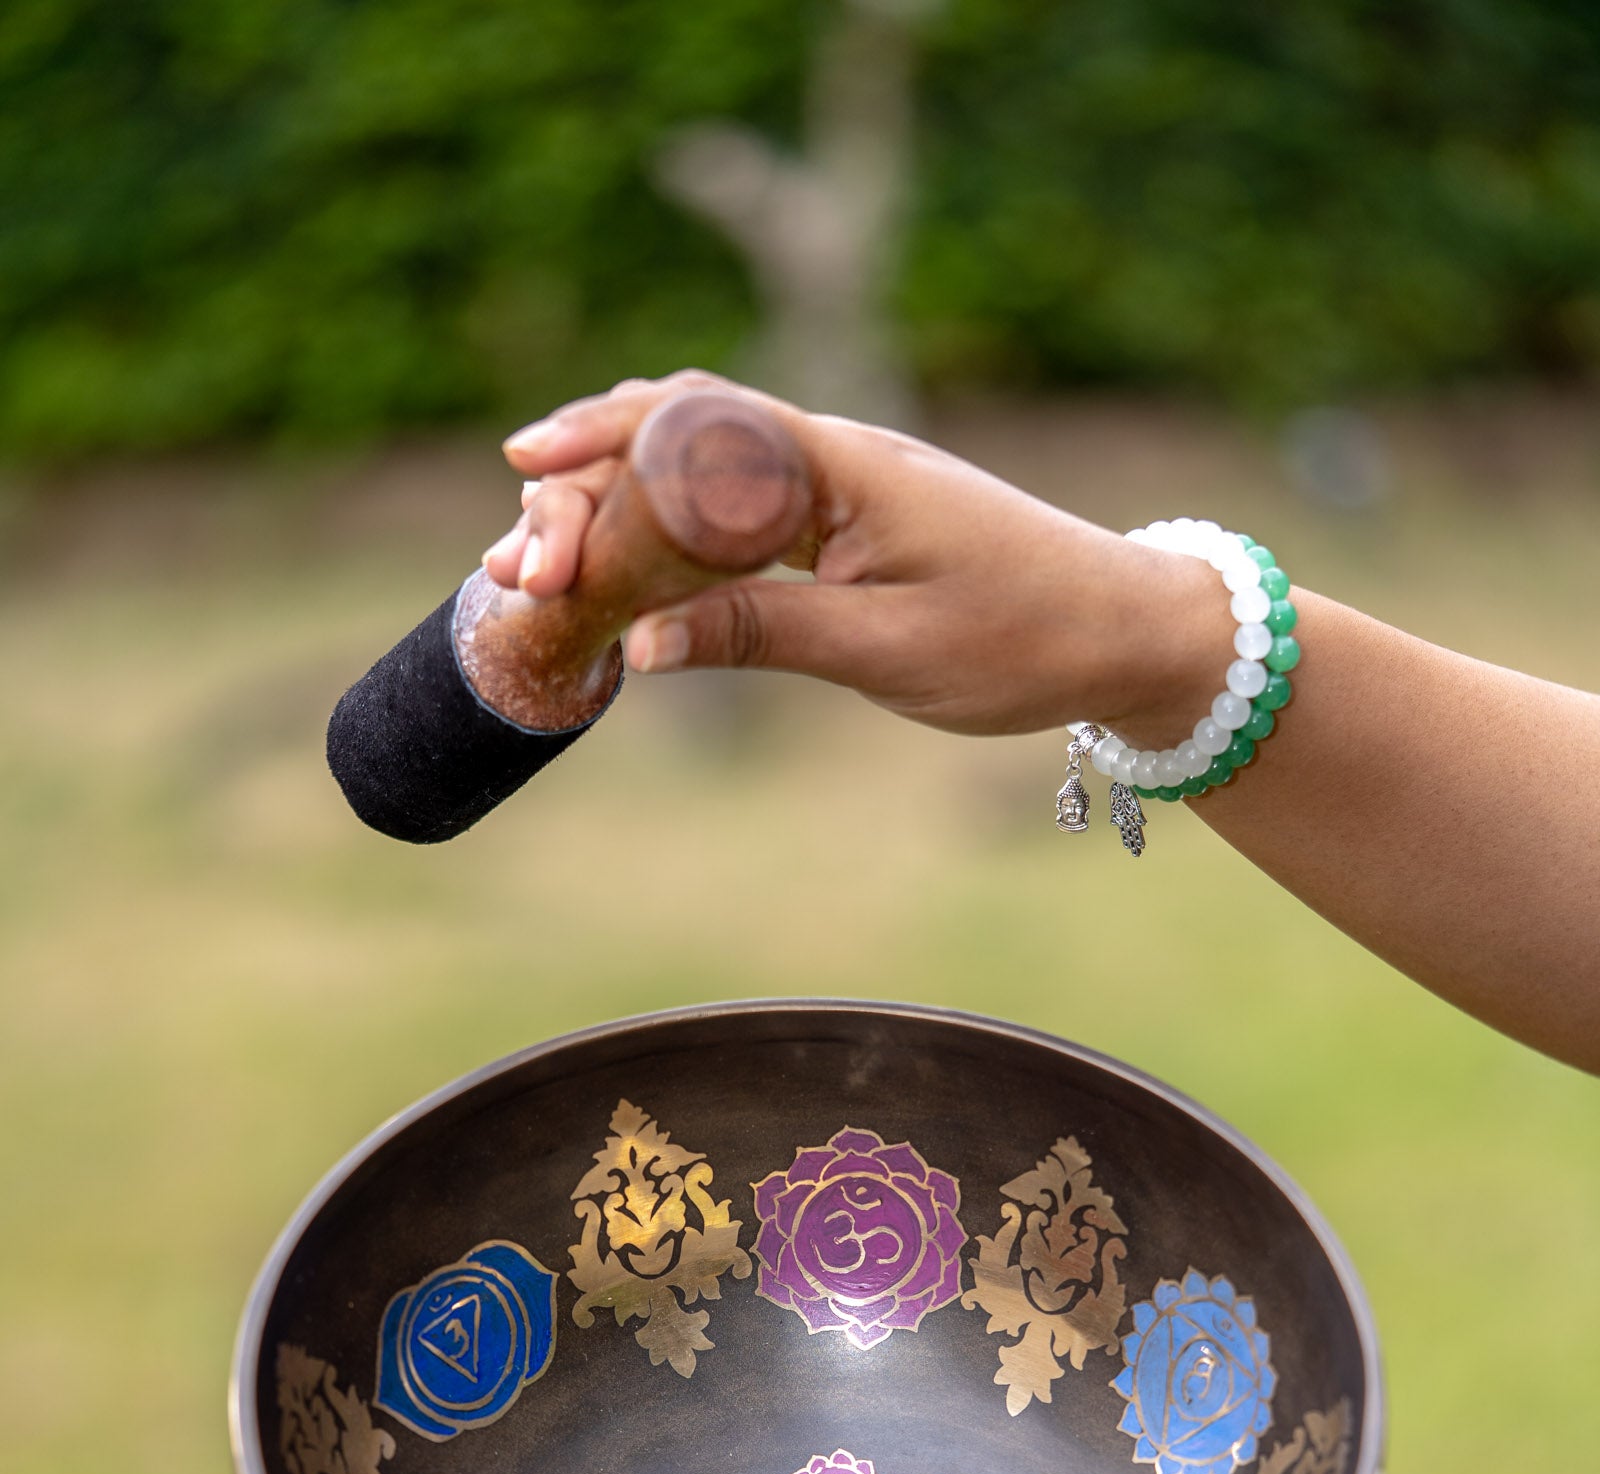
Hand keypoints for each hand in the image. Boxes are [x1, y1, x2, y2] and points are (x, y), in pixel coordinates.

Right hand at [486, 371, 1222, 742]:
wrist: (1122, 632)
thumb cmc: (1021, 637)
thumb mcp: (886, 648)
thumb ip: (763, 633)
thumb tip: (641, 644)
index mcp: (839, 463)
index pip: (691, 423)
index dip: (598, 444)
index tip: (525, 475)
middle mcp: (830, 457)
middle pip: (675, 440)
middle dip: (584, 489)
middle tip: (517, 560)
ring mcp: (836, 489)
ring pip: (699, 476)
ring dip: (617, 514)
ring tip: (542, 566)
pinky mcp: (844, 527)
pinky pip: (736, 514)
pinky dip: (669, 537)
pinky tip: (621, 572)